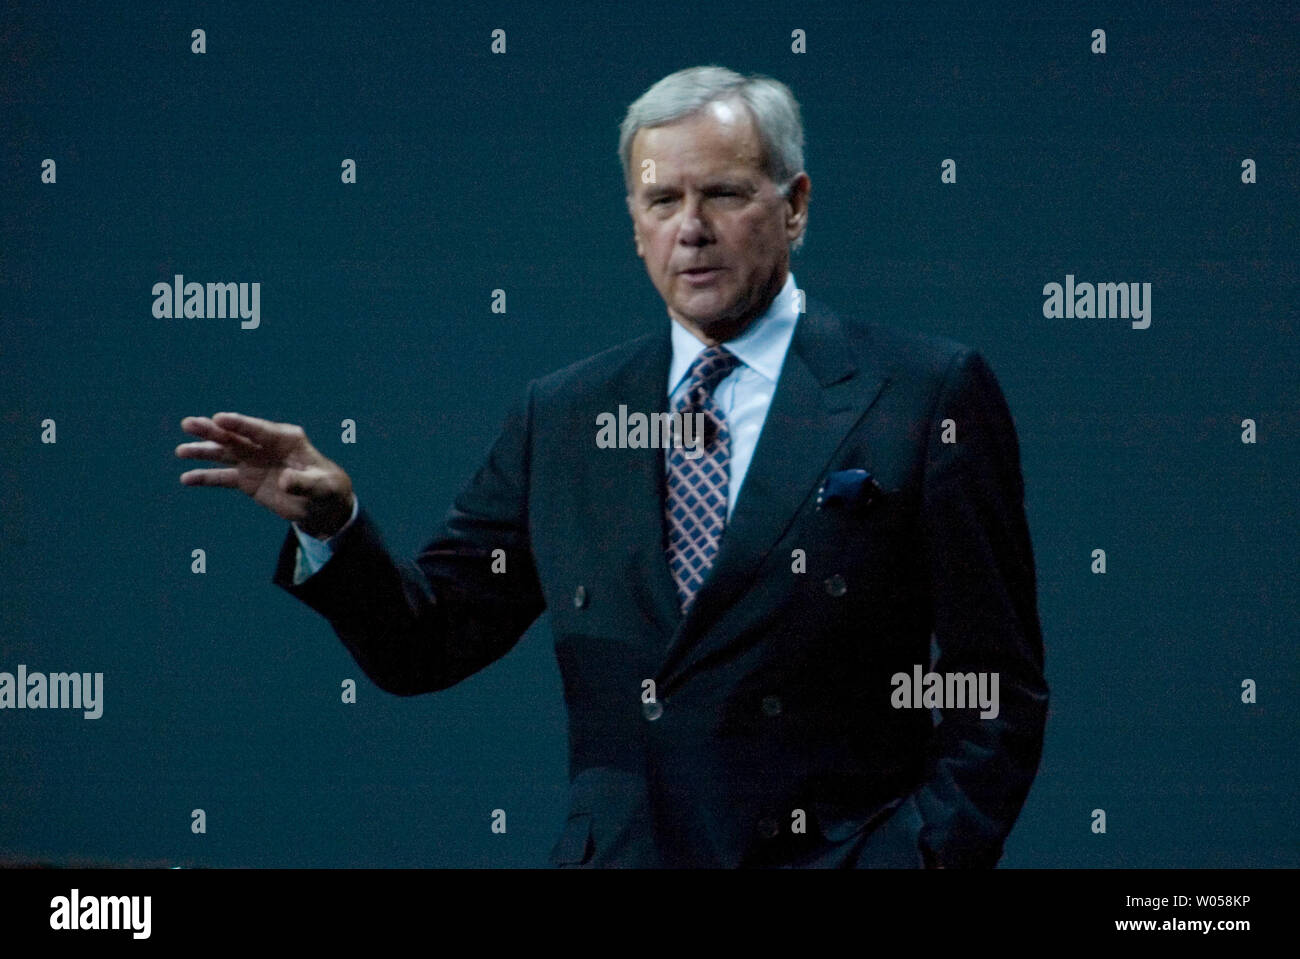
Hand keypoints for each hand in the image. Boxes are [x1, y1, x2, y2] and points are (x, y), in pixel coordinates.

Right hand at [175, 412, 354, 539]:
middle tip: (189, 424)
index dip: (239, 424)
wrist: (322, 504)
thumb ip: (304, 483)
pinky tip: (186, 478)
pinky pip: (223, 477)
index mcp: (286, 439)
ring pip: (224, 453)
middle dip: (213, 431)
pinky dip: (205, 478)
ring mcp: (254, 461)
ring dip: (203, 451)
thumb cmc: (327, 488)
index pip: (259, 430)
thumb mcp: (321, 487)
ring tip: (180, 451)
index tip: (219, 419)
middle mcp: (265, 446)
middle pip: (236, 436)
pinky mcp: (247, 479)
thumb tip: (285, 481)